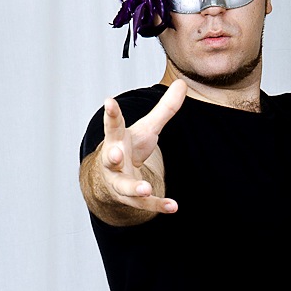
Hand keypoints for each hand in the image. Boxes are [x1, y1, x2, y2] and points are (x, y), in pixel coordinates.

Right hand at [100, 79, 186, 211]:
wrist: (112, 179)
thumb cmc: (130, 148)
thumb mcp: (147, 128)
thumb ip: (165, 109)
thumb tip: (182, 83)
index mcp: (116, 139)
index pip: (113, 125)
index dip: (111, 114)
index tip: (109, 102)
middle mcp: (113, 161)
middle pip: (110, 158)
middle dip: (112, 156)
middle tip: (116, 154)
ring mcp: (119, 182)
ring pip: (124, 186)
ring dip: (134, 187)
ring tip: (145, 188)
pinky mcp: (130, 199)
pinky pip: (143, 204)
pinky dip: (158, 205)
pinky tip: (173, 206)